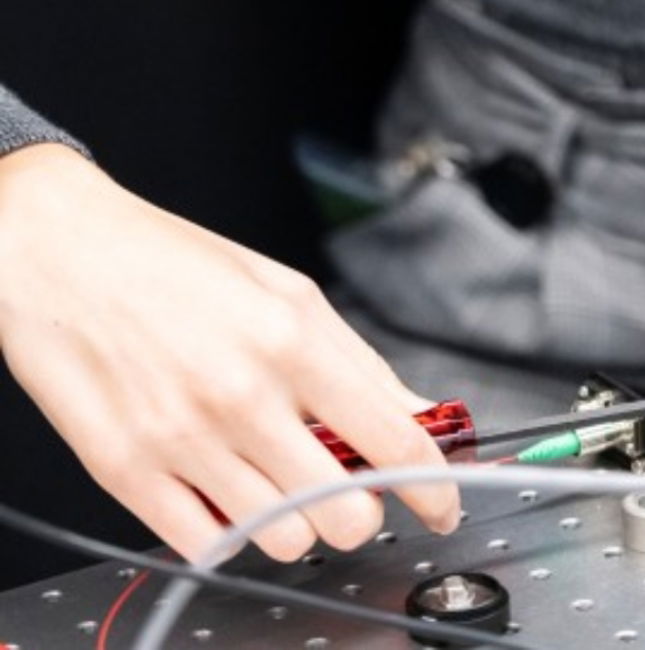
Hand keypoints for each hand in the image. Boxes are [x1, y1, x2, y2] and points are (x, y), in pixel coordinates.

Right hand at [0, 145, 460, 561]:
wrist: (56, 248)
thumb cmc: (171, 263)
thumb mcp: (287, 292)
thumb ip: (360, 363)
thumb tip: (420, 414)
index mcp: (292, 341)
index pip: (395, 443)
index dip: (435, 488)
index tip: (440, 504)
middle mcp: (241, 396)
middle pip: (347, 512)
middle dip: (363, 510)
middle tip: (346, 485)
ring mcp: (181, 439)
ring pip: (283, 539)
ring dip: (297, 523)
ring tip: (277, 481)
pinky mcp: (124, 470)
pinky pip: (206, 544)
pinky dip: (229, 532)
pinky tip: (226, 492)